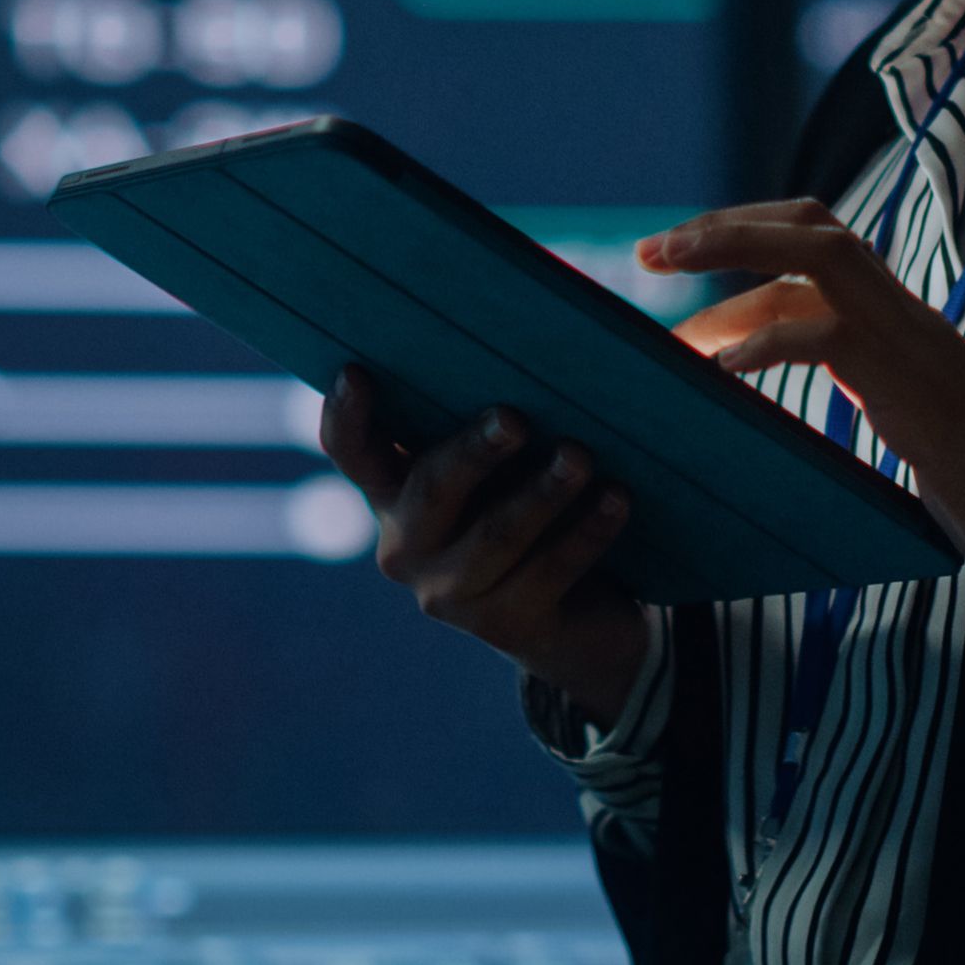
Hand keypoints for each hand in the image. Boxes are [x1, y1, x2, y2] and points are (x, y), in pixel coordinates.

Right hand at [323, 367, 651, 726]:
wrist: (573, 614)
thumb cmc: (527, 500)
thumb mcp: (500, 461)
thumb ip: (492, 417)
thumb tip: (538, 339)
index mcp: (393, 490)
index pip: (352, 452)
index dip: (346, 416)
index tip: (357, 373)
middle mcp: (408, 544)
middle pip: (432, 491)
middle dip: (474, 453)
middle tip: (515, 418)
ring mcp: (453, 592)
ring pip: (497, 537)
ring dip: (542, 493)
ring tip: (580, 457)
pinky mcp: (507, 626)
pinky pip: (550, 571)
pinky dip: (587, 531)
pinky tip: (617, 497)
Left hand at [642, 202, 964, 645]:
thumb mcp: (919, 431)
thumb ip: (870, 394)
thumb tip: (793, 390)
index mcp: (910, 326)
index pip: (827, 243)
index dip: (752, 236)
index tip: (686, 255)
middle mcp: (915, 320)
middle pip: (817, 225)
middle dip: (729, 224)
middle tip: (652, 248)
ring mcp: (921, 351)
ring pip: (823, 255)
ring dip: (735, 254)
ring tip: (666, 274)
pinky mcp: (920, 397)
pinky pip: (830, 339)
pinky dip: (765, 343)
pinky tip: (721, 372)